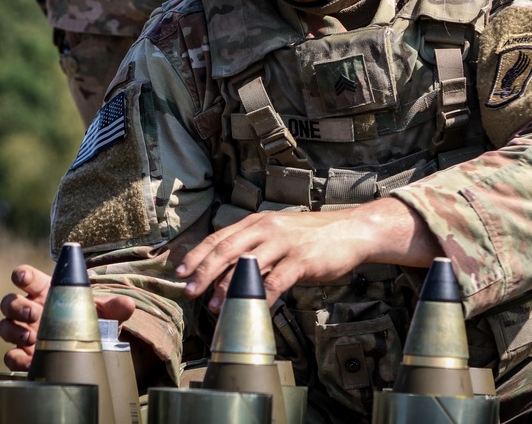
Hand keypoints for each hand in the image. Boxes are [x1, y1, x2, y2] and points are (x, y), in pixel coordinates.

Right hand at [0, 264, 136, 370]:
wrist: (88, 345)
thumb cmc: (88, 318)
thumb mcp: (104, 312)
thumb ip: (114, 306)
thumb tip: (128, 304)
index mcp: (45, 291)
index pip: (26, 277)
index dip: (21, 275)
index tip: (23, 278)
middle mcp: (30, 309)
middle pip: (9, 302)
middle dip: (18, 306)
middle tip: (34, 313)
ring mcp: (24, 332)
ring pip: (4, 326)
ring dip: (12, 330)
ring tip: (30, 337)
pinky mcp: (24, 354)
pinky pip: (10, 355)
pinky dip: (15, 357)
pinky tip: (26, 359)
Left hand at [176, 198, 441, 311]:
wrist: (351, 230)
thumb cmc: (313, 236)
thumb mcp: (279, 232)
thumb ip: (255, 247)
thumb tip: (227, 270)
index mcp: (258, 222)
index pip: (219, 237)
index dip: (197, 255)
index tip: (181, 272)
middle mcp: (267, 229)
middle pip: (226, 250)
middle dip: (204, 272)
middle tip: (190, 291)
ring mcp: (284, 243)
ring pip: (246, 267)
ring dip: (228, 289)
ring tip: (216, 306)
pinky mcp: (301, 261)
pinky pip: (275, 282)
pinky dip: (261, 298)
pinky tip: (252, 310)